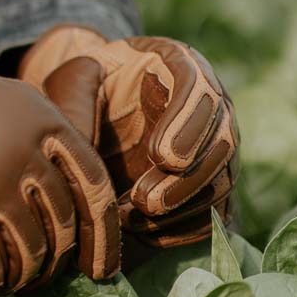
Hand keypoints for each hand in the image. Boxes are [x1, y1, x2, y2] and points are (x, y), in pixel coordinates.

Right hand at [0, 8, 119, 296]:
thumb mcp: (4, 104)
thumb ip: (44, 140)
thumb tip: (81, 204)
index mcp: (43, 121)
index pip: (95, 187)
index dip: (104, 235)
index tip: (102, 269)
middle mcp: (27, 154)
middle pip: (62, 228)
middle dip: (54, 262)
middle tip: (38, 275)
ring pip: (30, 256)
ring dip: (19, 277)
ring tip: (2, 278)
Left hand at [19, 28, 237, 246]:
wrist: (105, 106)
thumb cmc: (91, 84)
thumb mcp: (76, 78)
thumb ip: (75, 99)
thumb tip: (81, 144)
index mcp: (181, 65)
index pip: (199, 88)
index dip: (186, 126)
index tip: (160, 156)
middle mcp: (211, 105)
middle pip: (221, 143)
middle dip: (185, 179)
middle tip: (144, 200)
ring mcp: (216, 147)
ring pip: (220, 183)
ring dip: (180, 208)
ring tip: (133, 218)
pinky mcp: (212, 183)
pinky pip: (213, 214)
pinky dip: (182, 228)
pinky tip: (144, 231)